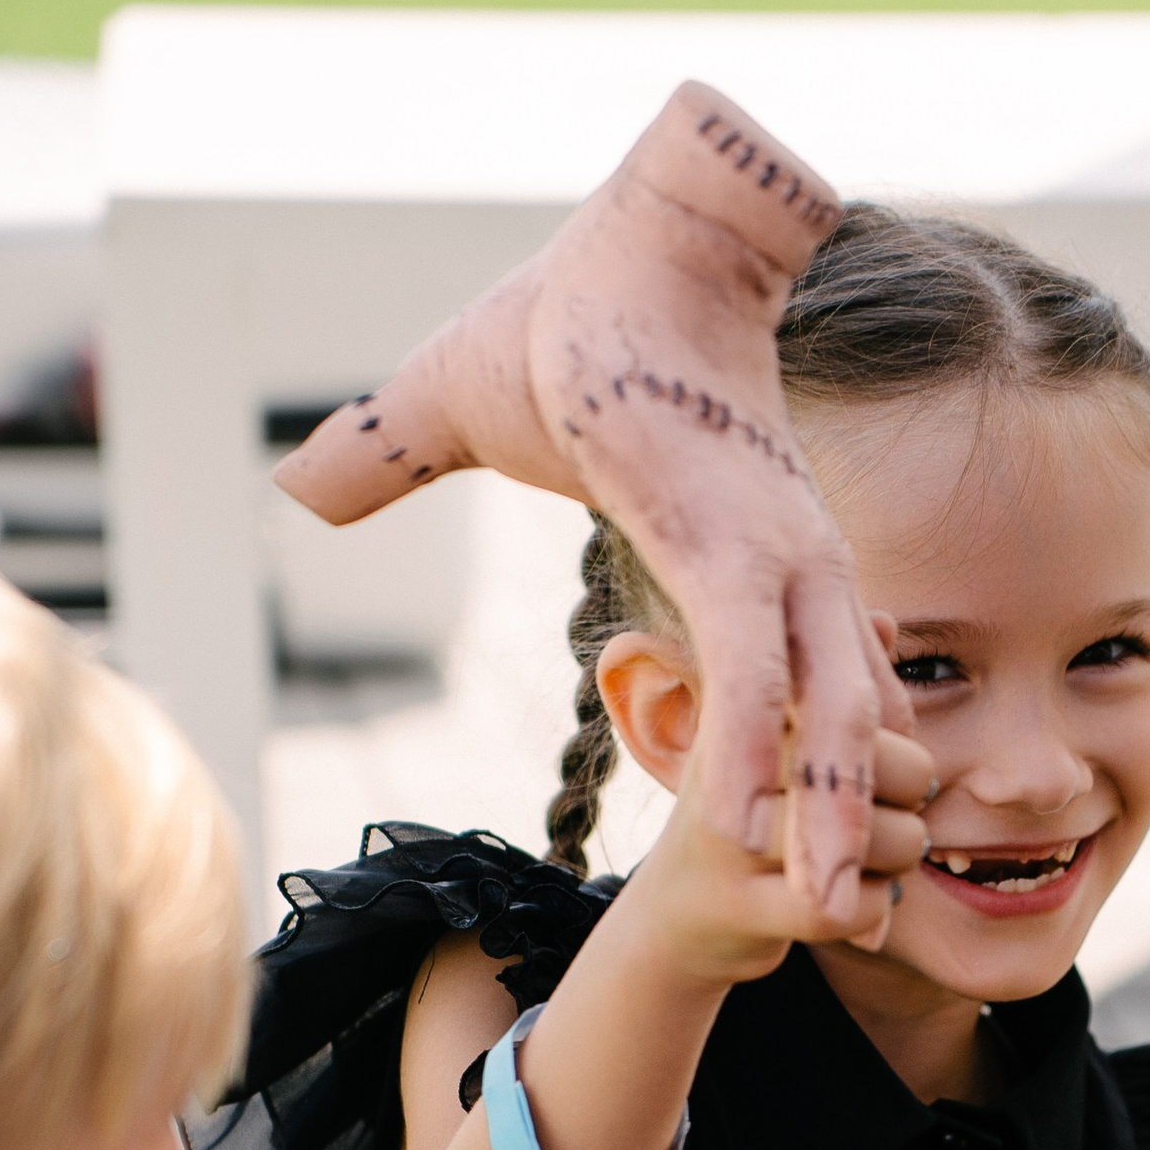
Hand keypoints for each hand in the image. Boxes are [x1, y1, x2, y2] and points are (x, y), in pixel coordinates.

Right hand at [277, 80, 902, 916]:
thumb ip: (393, 465)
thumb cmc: (575, 310)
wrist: (639, 229)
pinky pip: (756, 675)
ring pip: (822, 716)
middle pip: (842, 723)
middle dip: (847, 825)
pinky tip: (750, 831)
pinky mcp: (734, 544)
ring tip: (834, 914)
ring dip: (823, 819)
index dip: (815, 767)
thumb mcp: (470, 415)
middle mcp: (790, 565)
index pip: (806, 682)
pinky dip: (756, 753)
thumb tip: (297, 488)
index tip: (815, 850)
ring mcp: (771, 555)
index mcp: (758, 553)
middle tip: (853, 921)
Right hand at [628, 658, 934, 984]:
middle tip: (885, 823)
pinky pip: (846, 906)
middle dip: (909, 805)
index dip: (896, 752)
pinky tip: (850, 903)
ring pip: (879, 841)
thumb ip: (833, 681)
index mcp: (754, 700)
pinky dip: (872, 913)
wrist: (678, 909)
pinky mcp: (736, 903)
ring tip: (868, 863)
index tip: (872, 776)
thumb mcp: (785, 733)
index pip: (875, 711)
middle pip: (894, 768)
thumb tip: (888, 622)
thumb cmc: (750, 809)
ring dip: (896, 864)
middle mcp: (736, 756)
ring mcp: (730, 833)